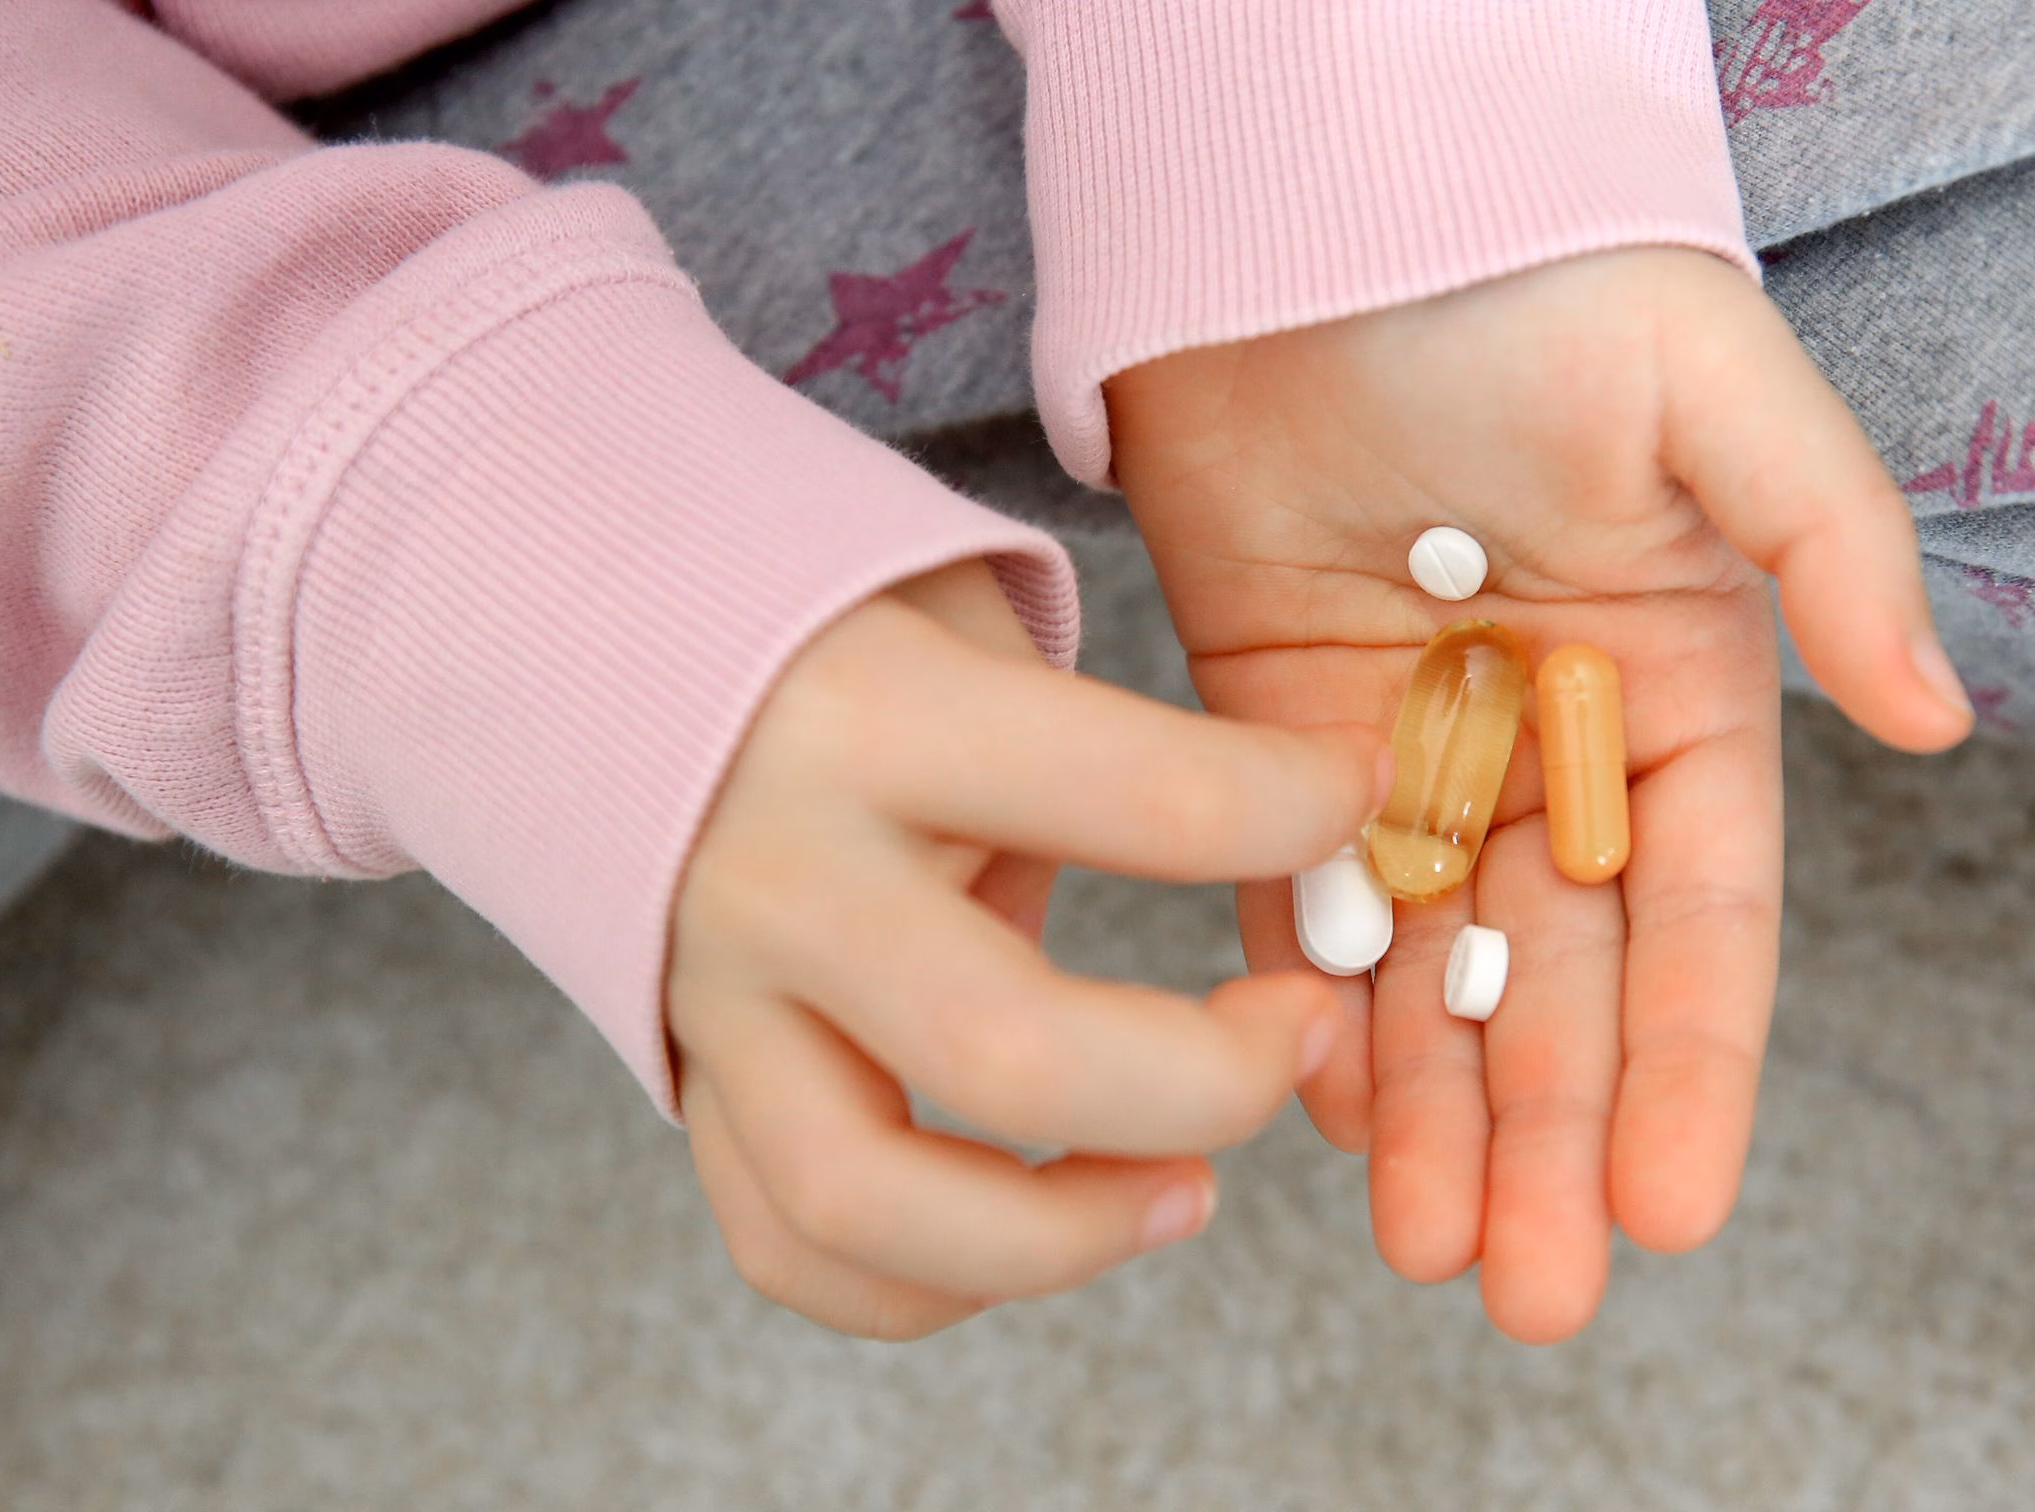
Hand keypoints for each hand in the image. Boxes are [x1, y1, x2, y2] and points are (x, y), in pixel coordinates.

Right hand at [666, 558, 1391, 1337]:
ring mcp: (715, 998)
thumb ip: (1099, 740)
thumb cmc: (823, 625)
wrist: (584, 642)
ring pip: (868, 1202)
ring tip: (1188, 1191)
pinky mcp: (691, 1074)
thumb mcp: (960, 617)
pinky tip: (1041, 1227)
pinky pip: (790, 1240)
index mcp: (871, 719)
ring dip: (1063, 1236)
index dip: (1296, 811)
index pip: (1139, 796)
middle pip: (1009, 1054)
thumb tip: (1301, 842)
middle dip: (1208, 1080)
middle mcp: (782, 875)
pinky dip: (925, 1282)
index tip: (1355, 803)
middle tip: (1299, 1033)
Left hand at [1105, 248, 1972, 1343]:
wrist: (1322, 233)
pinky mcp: (1272, 735)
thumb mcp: (1712, 395)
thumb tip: (1928, 714)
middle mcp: (1546, 747)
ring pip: (1424, 972)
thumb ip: (1824, 547)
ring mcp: (1407, 753)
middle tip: (1530, 1293)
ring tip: (1428, 1254)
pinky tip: (1312, 1115)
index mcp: (1676, 689)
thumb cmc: (1531, 290)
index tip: (1671, 1207)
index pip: (1697, 916)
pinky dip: (1303, 1005)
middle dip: (1546, 1136)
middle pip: (1555, 980)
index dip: (1687, 1065)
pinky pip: (1292, 898)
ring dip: (1428, 1115)